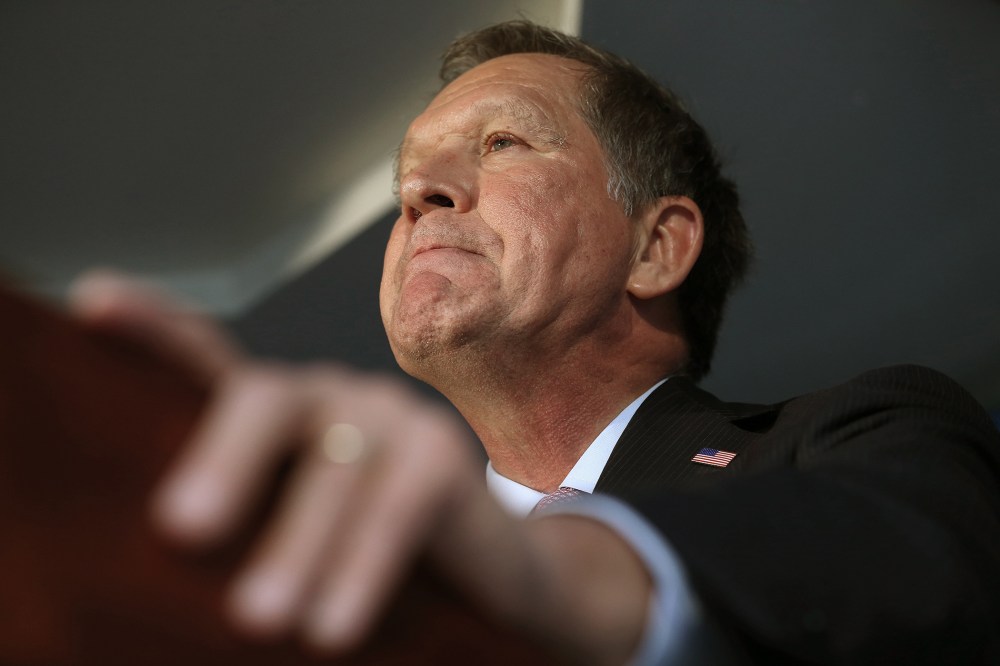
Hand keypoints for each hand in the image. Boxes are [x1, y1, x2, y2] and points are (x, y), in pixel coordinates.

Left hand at [69, 270, 651, 663]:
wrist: (489, 581)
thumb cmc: (365, 568)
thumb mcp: (290, 547)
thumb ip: (243, 536)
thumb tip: (175, 566)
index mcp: (275, 417)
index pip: (208, 358)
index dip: (154, 327)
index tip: (93, 302)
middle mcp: (327, 397)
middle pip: (266, 399)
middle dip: (224, 458)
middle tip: (182, 529)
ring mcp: (388, 417)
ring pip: (333, 466)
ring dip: (295, 546)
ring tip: (259, 621)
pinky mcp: (441, 456)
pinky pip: (396, 507)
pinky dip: (362, 566)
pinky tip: (336, 628)